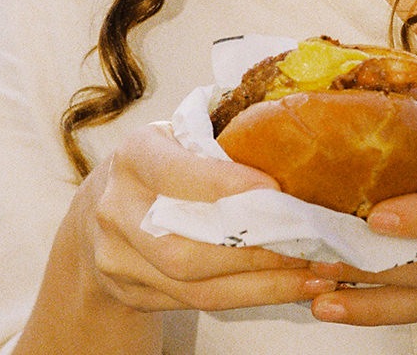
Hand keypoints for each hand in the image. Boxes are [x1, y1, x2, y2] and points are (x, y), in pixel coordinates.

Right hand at [70, 121, 338, 312]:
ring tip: (317, 274)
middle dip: (257, 251)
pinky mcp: (132, 291)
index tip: (278, 192)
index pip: (176, 174)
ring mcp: (118, 258)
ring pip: (195, 283)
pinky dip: (251, 295)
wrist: (99, 211)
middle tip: (313, 245)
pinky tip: (292, 287)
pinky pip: (197, 301)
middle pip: (185, 246)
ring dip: (265, 282)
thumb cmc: (162, 164)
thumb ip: (221, 132)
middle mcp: (117, 208)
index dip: (226, 186)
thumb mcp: (179, 134)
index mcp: (134, 155)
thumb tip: (291, 115)